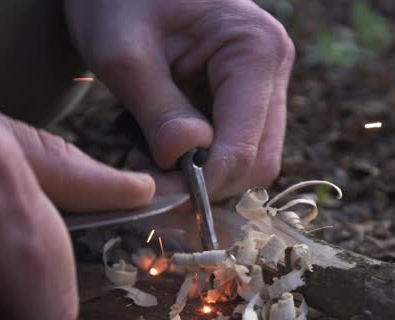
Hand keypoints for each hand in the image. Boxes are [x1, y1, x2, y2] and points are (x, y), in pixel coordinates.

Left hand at [64, 0, 294, 199]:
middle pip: (257, 162)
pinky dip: (202, 163)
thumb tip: (182, 163)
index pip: (244, 148)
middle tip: (149, 185)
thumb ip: (156, 109)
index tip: (154, 195)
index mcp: (255, 49)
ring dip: (203, 177)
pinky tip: (161, 152)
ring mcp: (264, 82)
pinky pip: (237, 146)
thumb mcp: (122, 50)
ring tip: (149, 163)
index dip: (203, 184)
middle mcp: (273, 67)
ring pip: (251, 160)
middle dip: (206, 185)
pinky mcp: (247, 95)